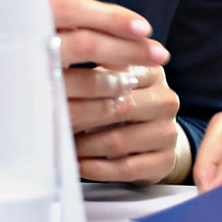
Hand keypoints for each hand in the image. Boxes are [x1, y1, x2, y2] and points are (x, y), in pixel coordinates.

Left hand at [52, 0, 184, 185]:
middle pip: (119, 109)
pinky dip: (97, 169)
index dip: (83, 88)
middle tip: (54, 122)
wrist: (151, 138)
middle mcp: (166, 99)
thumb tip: (53, 53)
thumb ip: (92, 67)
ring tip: (63, 145)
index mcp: (152, 71)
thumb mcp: (110, 78)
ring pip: (119, 141)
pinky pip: (127, 168)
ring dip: (84, 146)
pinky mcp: (166, 160)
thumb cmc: (118, 102)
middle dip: (82, 118)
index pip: (117, 77)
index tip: (55, 92)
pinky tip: (79, 164)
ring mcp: (169, 132)